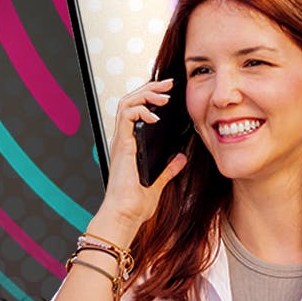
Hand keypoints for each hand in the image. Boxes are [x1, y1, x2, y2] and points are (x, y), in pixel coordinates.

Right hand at [97, 77, 188, 237]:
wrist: (124, 217)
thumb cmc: (134, 205)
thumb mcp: (159, 182)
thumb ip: (168, 168)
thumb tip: (180, 157)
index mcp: (131, 146)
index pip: (137, 110)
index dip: (151, 97)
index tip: (169, 92)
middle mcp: (123, 140)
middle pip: (131, 101)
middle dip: (151, 88)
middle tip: (169, 83)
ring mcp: (121, 141)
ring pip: (127, 103)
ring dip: (146, 94)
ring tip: (164, 95)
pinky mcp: (122, 145)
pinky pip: (126, 116)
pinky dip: (140, 110)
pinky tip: (155, 115)